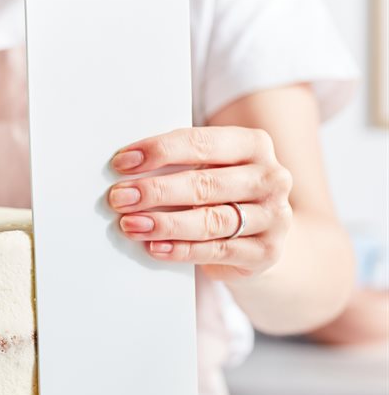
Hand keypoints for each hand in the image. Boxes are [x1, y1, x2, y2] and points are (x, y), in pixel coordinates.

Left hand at [107, 126, 293, 282]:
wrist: (264, 236)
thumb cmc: (224, 194)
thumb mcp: (210, 169)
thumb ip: (180, 164)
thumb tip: (127, 167)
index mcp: (253, 145)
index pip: (202, 143)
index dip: (160, 151)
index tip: (122, 162)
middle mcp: (270, 178)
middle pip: (205, 183)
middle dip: (156, 191)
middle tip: (120, 198)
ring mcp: (273, 216)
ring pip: (211, 220)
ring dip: (164, 223)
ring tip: (130, 224)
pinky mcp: (266, 251)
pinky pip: (217, 251)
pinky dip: (182, 250)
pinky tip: (155, 247)